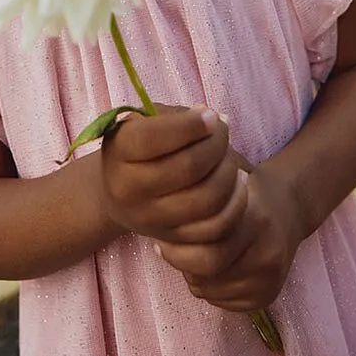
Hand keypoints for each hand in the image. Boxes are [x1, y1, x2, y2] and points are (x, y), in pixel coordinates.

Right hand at [101, 105, 233, 241]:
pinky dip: (235, 203)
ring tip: (230, 157)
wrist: (120, 189)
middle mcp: (128, 189)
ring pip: (206, 200)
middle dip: (216, 145)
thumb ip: (175, 117)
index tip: (210, 116)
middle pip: (188, 168)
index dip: (191, 125)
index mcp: (118, 150)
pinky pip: (216, 228)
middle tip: (223, 133)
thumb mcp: (144, 121)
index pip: (154, 138)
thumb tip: (216, 121)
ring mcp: (150, 219)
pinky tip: (237, 183)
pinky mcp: (172, 239)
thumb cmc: (140, 144)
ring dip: (229, 172)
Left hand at [157, 161, 305, 311]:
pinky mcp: (269, 296)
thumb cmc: (245, 192)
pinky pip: (224, 304)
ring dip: (194, 277)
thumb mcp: (224, 186)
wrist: (289, 208)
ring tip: (193, 255)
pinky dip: (210, 289)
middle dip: (182, 263)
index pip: (206, 249)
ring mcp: (270, 278)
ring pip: (212, 292)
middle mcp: (267, 252)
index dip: (177, 246)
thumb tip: (159, 227)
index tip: (161, 235)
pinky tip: (211, 269)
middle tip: (168, 249)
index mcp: (255, 219)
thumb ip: (199, 204)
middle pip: (208, 274)